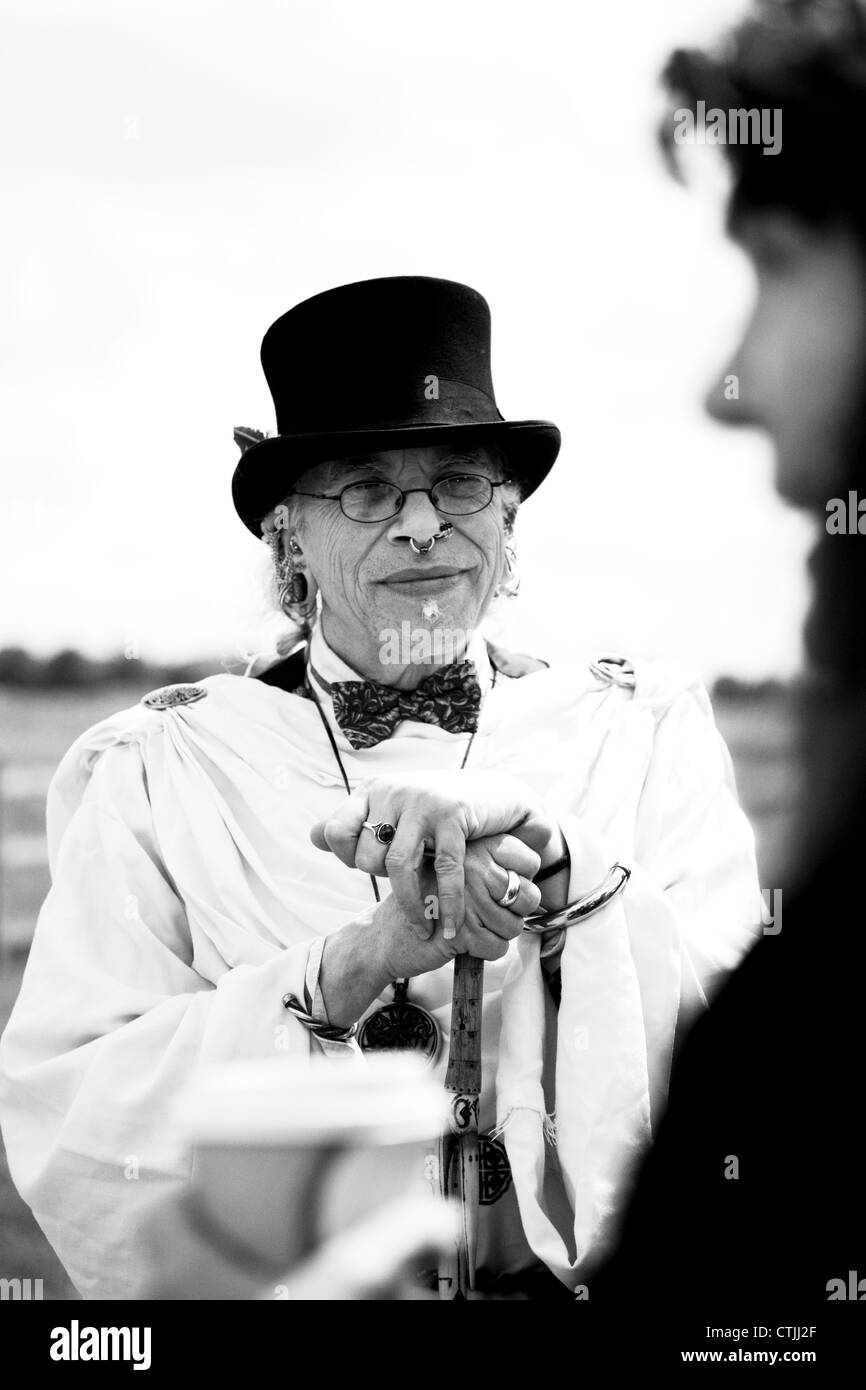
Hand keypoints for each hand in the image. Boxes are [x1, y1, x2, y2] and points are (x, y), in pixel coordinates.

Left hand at [311, 771, 554, 939]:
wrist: (496, 793)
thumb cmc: (437, 810)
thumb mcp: (393, 810)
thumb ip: (354, 824)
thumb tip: (312, 836)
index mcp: (373, 790)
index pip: (335, 832)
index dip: (346, 858)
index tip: (371, 868)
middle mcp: (393, 792)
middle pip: (367, 856)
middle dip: (383, 881)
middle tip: (406, 888)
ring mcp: (423, 802)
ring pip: (397, 866)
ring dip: (410, 905)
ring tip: (421, 927)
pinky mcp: (454, 815)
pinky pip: (443, 870)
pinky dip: (447, 905)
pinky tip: (448, 927)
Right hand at [383, 832, 541, 973]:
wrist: (385, 934)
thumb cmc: (427, 901)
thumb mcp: (454, 868)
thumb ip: (491, 860)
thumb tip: (535, 871)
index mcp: (471, 843)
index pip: (530, 860)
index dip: (521, 882)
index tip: (502, 891)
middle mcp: (470, 864)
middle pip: (528, 895)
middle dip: (515, 913)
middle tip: (490, 915)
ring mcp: (464, 896)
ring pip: (515, 925)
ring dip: (498, 934)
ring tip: (473, 928)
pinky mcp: (459, 930)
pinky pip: (498, 948)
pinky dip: (485, 953)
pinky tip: (464, 943)